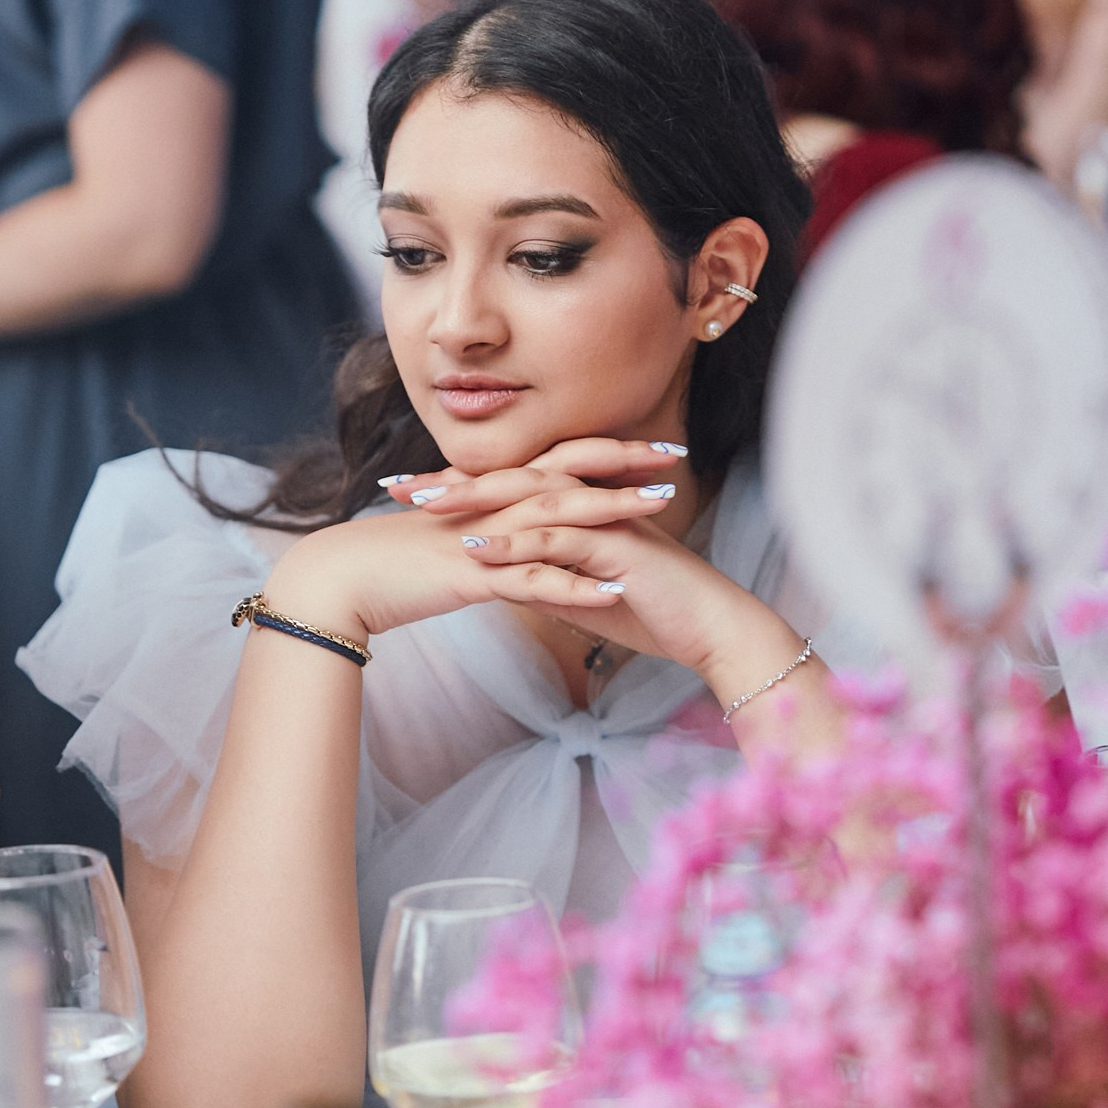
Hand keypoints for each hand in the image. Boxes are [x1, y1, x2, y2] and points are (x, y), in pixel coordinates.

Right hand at [268, 438, 681, 642]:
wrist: (338, 580)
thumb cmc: (391, 565)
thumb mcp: (452, 543)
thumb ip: (491, 537)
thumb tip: (523, 547)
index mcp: (490, 496)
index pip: (558, 463)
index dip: (607, 453)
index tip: (654, 448)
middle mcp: (493, 506)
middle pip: (569, 476)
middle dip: (625, 465)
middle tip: (676, 455)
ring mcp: (485, 537)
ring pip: (560, 518)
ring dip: (615, 512)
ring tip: (666, 508)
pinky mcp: (473, 575)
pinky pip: (532, 580)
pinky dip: (575, 586)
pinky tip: (614, 592)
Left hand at [386, 439, 804, 695]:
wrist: (709, 629)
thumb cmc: (651, 610)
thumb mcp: (578, 590)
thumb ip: (540, 573)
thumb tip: (495, 576)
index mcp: (579, 503)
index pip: (508, 486)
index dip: (456, 486)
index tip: (405, 492)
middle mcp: (590, 498)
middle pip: (510, 478)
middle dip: (452, 481)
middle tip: (398, 487)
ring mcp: (605, 516)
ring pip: (529, 498)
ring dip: (475, 501)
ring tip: (425, 509)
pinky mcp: (618, 544)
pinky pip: (560, 538)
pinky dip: (517, 541)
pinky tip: (479, 548)